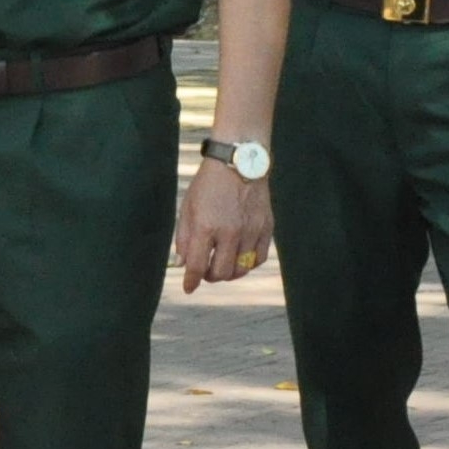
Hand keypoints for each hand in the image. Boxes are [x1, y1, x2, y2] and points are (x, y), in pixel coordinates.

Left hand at [175, 153, 275, 290]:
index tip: (188, 288)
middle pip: (221, 273)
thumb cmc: (209, 184)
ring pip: (241, 269)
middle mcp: (230, 231)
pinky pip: (259, 258)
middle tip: (206, 272)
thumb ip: (184, 237)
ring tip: (222, 266)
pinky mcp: (266, 227)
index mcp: (206, 225)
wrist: (239, 160)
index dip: (191, 281)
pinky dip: (249, 264)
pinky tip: (240, 259)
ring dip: (229, 274)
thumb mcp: (188, 207)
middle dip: (210, 277)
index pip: (197, 266)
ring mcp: (251, 230)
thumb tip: (181, 265)